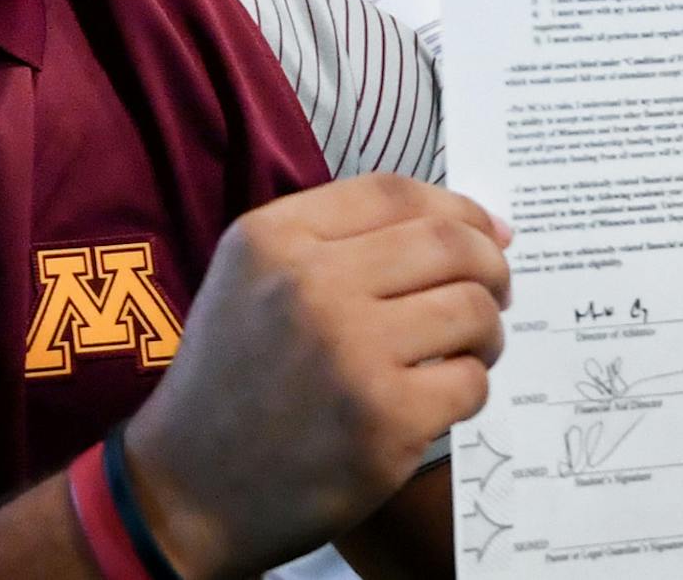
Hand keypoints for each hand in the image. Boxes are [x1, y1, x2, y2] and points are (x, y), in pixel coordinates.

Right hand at [124, 173, 511, 579]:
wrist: (187, 490)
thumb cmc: (235, 378)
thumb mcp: (252, 278)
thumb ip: (338, 239)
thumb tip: (474, 228)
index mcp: (274, 238)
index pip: (395, 192)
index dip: (459, 206)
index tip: (490, 231)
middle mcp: (310, 283)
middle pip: (449, 243)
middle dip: (492, 265)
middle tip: (496, 292)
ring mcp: (351, 352)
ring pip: (472, 309)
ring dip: (487, 330)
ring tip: (469, 348)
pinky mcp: (385, 420)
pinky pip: (470, 381)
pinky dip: (469, 387)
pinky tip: (439, 397)